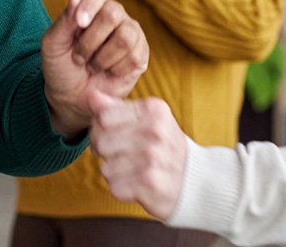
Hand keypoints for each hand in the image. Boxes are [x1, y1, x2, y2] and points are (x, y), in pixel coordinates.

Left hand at [41, 0, 147, 135]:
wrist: (72, 98)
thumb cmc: (60, 67)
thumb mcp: (53, 44)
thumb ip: (64, 20)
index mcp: (91, 6)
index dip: (90, 5)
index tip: (79, 23)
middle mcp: (114, 15)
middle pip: (112, 14)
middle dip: (90, 41)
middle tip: (78, 57)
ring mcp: (130, 33)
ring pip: (125, 36)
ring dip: (102, 57)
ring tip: (92, 65)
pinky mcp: (140, 54)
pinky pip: (134, 56)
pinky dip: (115, 69)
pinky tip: (107, 71)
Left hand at [89, 89, 187, 219]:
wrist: (193, 178)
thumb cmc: (163, 145)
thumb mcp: (146, 119)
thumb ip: (115, 107)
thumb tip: (92, 96)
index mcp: (153, 109)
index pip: (102, 117)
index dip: (100, 129)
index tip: (113, 135)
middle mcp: (155, 130)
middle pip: (101, 142)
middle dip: (106, 153)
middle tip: (124, 155)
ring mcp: (153, 157)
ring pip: (106, 167)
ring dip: (115, 173)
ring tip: (133, 169)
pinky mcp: (150, 183)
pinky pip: (115, 187)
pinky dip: (123, 189)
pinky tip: (137, 183)